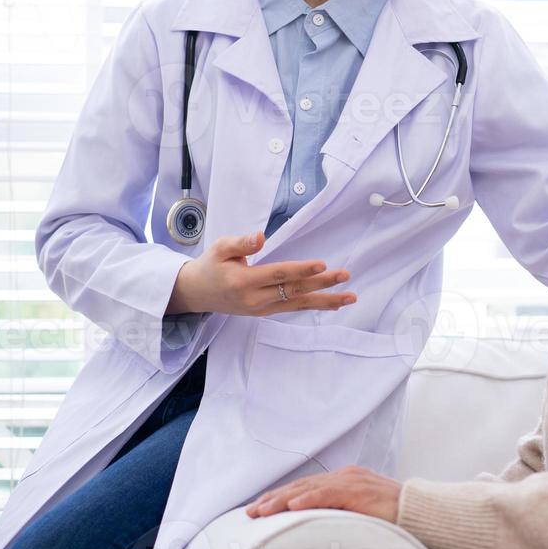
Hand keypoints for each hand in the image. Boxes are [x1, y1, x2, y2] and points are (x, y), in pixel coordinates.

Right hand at [167, 230, 354, 316]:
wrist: (197, 293)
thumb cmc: (211, 265)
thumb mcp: (220, 248)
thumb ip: (241, 243)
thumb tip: (260, 236)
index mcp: (243, 282)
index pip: (278, 274)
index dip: (301, 269)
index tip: (322, 264)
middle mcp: (255, 299)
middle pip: (294, 290)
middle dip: (322, 284)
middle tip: (344, 275)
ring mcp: (262, 309)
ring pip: (298, 304)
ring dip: (326, 301)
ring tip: (350, 297)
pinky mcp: (266, 312)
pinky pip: (294, 308)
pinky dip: (315, 306)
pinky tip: (334, 304)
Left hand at [245, 466, 401, 523]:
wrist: (420, 511)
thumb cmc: (393, 516)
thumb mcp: (360, 512)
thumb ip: (340, 512)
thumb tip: (317, 525)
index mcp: (344, 479)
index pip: (305, 487)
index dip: (281, 496)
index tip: (260, 508)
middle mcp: (344, 475)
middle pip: (301, 486)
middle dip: (273, 498)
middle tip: (250, 511)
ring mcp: (351, 480)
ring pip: (309, 489)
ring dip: (282, 499)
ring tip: (262, 510)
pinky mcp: (359, 489)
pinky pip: (329, 494)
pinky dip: (309, 499)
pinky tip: (293, 505)